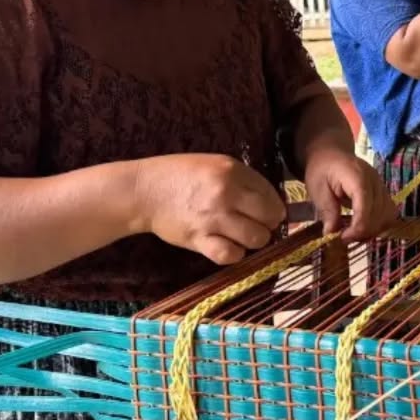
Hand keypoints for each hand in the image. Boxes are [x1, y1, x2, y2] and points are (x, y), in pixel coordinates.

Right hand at [132, 154, 286, 264]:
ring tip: (242, 236)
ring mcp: (213, 217)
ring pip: (256, 238)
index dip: (273, 207)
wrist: (144, 191)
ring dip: (253, 241)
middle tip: (255, 225)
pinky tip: (228, 247)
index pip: (272, 196)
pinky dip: (234, 254)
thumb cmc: (182, 175)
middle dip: (267, 224)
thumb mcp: (217, 165)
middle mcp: (226, 193)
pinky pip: (230, 255)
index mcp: (232, 171)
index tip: (266, 212)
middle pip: (269, 218)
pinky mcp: (199, 239)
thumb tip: (274, 203)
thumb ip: (245, 180)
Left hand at [304, 149, 397, 241]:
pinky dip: (379, 223)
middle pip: (380, 214)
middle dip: (364, 231)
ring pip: (388, 215)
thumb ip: (327, 211)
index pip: (366, 207)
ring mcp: (381, 186)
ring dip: (373, 229)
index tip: (342, 238)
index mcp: (358, 178)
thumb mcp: (317, 190)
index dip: (357, 228)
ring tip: (354, 234)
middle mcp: (375, 181)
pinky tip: (364, 227)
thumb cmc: (322, 169)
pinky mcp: (383, 191)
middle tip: (345, 238)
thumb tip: (331, 234)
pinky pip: (389, 212)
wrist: (331, 153)